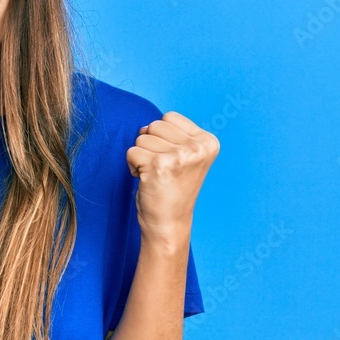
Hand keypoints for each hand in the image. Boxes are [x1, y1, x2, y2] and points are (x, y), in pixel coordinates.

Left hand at [126, 112, 218, 241]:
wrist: (169, 222)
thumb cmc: (172, 189)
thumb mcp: (183, 157)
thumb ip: (169, 135)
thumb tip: (143, 127)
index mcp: (208, 142)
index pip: (170, 117)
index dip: (162, 137)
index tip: (172, 160)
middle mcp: (197, 147)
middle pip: (154, 125)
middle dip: (150, 146)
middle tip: (162, 169)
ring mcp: (179, 156)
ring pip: (141, 138)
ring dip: (142, 157)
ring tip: (155, 176)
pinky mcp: (159, 165)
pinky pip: (131, 152)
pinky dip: (133, 166)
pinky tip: (147, 180)